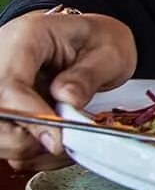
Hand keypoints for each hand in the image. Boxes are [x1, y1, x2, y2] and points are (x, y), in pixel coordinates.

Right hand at [0, 10, 136, 169]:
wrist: (91, 43)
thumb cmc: (97, 42)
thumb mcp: (109, 52)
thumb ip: (87, 77)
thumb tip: (67, 102)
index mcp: (24, 39)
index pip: (9, 85)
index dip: (30, 117)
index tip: (56, 138)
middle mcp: (0, 62)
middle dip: (26, 139)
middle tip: (64, 140)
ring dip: (30, 147)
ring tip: (65, 136)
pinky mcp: (3, 110)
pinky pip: (5, 143)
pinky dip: (30, 151)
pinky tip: (54, 138)